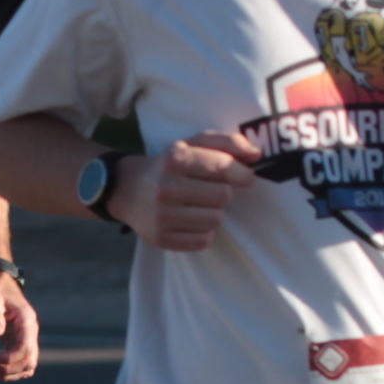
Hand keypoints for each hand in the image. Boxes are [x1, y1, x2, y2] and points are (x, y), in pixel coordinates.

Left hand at [0, 269, 41, 382]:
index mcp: (27, 321)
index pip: (26, 349)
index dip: (9, 360)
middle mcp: (30, 332)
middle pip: (29, 362)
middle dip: (9, 369)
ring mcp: (26, 338)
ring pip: (28, 366)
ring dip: (10, 373)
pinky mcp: (18, 342)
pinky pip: (21, 363)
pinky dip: (10, 371)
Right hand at [112, 131, 255, 252]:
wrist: (126, 190)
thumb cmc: (169, 165)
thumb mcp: (192, 144)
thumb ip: (226, 142)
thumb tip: (256, 154)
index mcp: (176, 159)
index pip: (223, 167)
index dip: (242, 173)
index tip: (245, 177)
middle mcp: (167, 187)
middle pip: (223, 196)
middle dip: (224, 193)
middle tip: (212, 191)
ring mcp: (162, 216)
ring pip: (216, 220)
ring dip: (215, 213)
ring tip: (200, 206)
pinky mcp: (161, 239)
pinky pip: (203, 241)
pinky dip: (203, 232)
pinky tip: (191, 222)